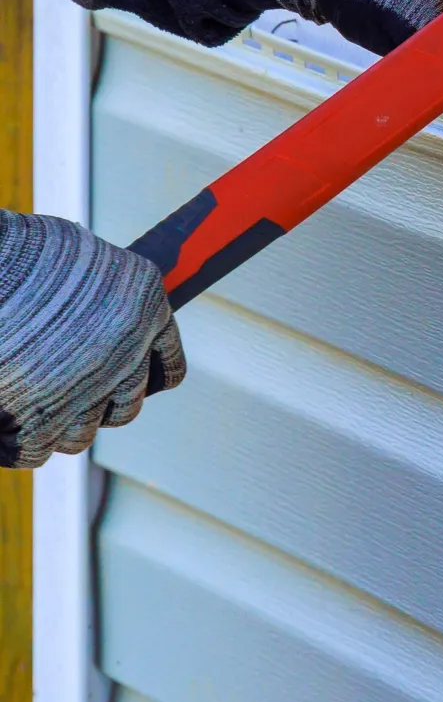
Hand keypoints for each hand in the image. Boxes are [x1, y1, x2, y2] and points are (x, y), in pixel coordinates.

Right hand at [0, 211, 184, 468]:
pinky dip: (16, 439)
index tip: (127, 379)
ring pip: (81, 433)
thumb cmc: (22, 253)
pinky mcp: (38, 423)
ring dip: (58, 422)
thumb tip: (99, 320)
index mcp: (147, 303)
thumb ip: (102, 296)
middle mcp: (127, 351)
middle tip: (67, 388)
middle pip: (126, 407)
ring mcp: (86, 391)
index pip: (167, 367)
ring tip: (27, 395)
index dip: (145, 376)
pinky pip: (35, 449)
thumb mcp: (80, 259)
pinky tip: (2, 419)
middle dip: (99, 402)